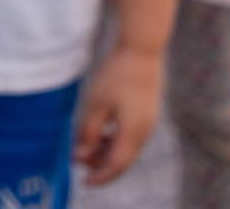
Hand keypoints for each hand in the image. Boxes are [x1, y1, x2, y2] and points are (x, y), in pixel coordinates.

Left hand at [74, 44, 163, 185]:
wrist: (141, 49)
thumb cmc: (116, 74)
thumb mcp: (97, 103)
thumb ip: (89, 131)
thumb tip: (81, 155)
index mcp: (133, 133)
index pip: (116, 165)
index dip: (100, 176)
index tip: (84, 181)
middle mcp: (145, 132)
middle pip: (123, 159)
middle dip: (101, 164)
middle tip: (80, 161)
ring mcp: (149, 122)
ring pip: (127, 147)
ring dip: (108, 151)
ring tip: (87, 146)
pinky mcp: (148, 111)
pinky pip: (131, 135)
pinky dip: (116, 139)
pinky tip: (102, 131)